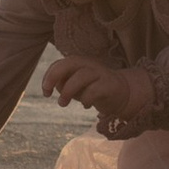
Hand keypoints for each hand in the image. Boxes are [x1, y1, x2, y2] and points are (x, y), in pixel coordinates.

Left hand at [40, 52, 154, 118]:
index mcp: (79, 63)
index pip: (60, 63)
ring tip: (62, 103)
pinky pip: (95, 90)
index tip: (46, 92)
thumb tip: (53, 85)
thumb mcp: (75, 86)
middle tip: (47, 93)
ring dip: (68, 91)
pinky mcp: (110, 85)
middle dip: (54, 76)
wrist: (122, 94)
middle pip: (70, 62)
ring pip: (82, 76)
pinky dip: (86, 99)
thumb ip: (63, 83)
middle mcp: (90, 65)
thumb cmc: (93, 89)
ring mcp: (101, 74)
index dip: (49, 76)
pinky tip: (86, 106)